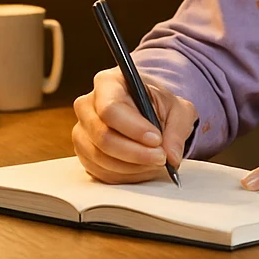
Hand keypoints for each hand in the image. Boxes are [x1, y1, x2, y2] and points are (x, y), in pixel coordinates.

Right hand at [72, 68, 196, 184]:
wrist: (148, 111)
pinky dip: (126, 175)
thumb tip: (172, 157)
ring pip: (101, 158)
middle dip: (136, 153)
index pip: (111, 109)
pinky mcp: (84, 153)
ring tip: (155, 162)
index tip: (156, 140)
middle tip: (161, 157)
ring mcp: (81, 131)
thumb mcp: (178, 110)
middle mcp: (87, 106)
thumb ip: (177, 131)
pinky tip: (143, 168)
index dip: (133, 129)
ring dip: (133, 166)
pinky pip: (100, 171)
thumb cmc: (158, 105)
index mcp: (107, 83)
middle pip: (103, 137)